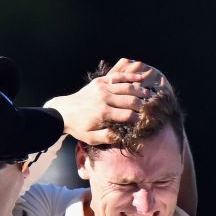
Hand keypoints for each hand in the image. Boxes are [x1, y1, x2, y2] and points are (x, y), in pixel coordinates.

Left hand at [49, 59, 166, 146]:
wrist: (64, 111)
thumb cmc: (78, 127)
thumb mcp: (91, 138)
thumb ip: (107, 137)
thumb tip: (123, 137)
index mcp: (103, 113)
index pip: (127, 115)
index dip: (139, 118)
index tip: (146, 121)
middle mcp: (104, 99)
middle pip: (130, 100)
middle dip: (142, 105)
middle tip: (150, 108)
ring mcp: (102, 88)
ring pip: (126, 87)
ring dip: (139, 90)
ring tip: (148, 95)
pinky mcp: (100, 81)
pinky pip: (118, 77)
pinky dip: (130, 77)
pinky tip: (140, 78)